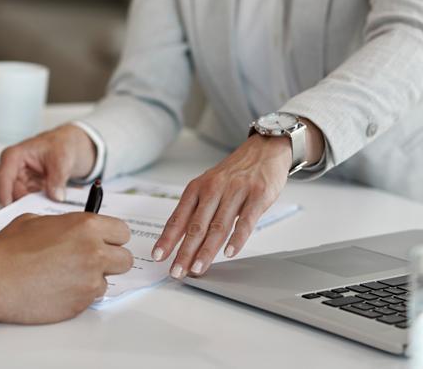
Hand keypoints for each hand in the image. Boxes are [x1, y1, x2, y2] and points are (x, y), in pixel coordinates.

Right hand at [0, 124, 96, 204]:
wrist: (70, 146)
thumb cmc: (61, 144)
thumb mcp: (62, 158)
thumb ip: (58, 178)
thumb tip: (55, 196)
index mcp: (15, 156)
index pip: (4, 176)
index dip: (4, 193)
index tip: (9, 207)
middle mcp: (14, 169)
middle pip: (10, 192)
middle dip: (22, 204)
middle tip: (36, 212)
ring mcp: (21, 181)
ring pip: (19, 200)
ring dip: (32, 206)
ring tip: (47, 206)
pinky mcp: (29, 189)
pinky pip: (30, 202)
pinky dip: (38, 205)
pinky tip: (49, 203)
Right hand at [0, 213, 132, 323]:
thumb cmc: (8, 250)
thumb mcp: (35, 220)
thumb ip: (64, 224)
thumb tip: (72, 228)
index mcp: (85, 226)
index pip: (122, 232)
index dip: (111, 237)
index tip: (103, 241)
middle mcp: (93, 252)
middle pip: (125, 259)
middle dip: (110, 260)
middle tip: (90, 260)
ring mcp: (89, 280)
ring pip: (107, 280)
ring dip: (92, 279)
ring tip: (64, 275)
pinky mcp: (81, 303)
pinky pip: (90, 298)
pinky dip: (78, 294)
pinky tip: (57, 288)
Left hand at [153, 135, 289, 278]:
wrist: (264, 149)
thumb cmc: (234, 173)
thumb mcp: (209, 185)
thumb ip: (197, 209)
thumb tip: (180, 238)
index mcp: (197, 188)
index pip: (178, 218)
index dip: (167, 239)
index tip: (158, 256)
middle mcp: (213, 189)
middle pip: (196, 226)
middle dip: (184, 252)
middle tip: (177, 271)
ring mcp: (236, 192)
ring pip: (218, 226)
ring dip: (207, 251)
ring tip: (198, 268)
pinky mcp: (257, 195)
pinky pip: (246, 221)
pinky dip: (237, 239)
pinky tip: (229, 253)